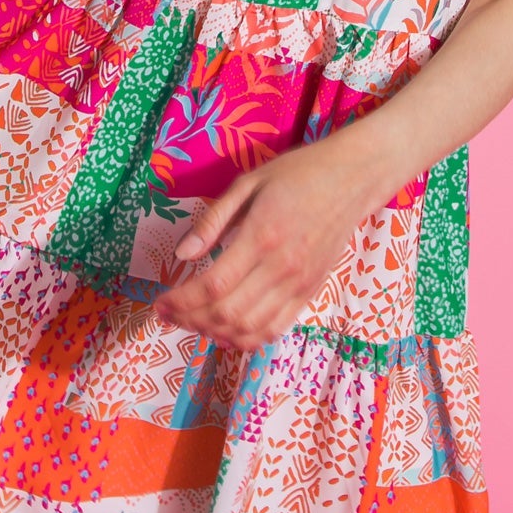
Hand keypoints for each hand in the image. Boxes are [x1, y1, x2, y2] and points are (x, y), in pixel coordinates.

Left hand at [151, 129, 390, 351]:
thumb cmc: (297, 174)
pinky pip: (275, 328)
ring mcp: (299, 284)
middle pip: (228, 312)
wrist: (352, 180)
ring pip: (250, 328)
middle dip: (190, 320)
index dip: (181, 301)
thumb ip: (213, 220)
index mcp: (262, 236)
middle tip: (168, 314)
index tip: (160, 302)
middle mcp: (281, 267)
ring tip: (192, 323)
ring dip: (214, 333)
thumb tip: (181, 253)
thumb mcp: (249, 183)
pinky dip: (246, 338)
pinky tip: (225, 331)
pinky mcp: (310, 292)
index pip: (213, 285)